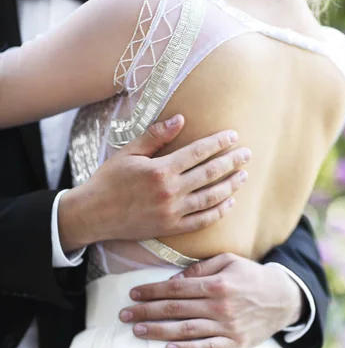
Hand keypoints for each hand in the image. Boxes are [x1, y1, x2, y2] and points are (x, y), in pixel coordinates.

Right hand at [59, 115, 249, 251]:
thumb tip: (181, 120)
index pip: (198, 152)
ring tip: (243, 176)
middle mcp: (170, 192)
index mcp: (161, 170)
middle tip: (247, 154)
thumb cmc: (108, 180)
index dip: (218, 143)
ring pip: (210, 198)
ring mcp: (172, 212)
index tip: (233, 137)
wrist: (93, 214)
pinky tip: (229, 203)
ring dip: (230, 186)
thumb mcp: (128, 153)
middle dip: (232, 162)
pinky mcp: (171, 228)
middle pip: (210, 174)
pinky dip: (218, 212)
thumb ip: (156, 136)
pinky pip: (201, 221)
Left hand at [120, 253, 304, 347]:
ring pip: (186, 330)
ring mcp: (228, 327)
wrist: (283, 298)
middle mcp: (221, 306)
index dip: (152, 291)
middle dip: (146, 312)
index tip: (132, 294)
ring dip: (158, 331)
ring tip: (137, 331)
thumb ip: (200, 269)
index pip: (176, 288)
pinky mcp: (235, 343)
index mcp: (218, 283)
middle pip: (175, 309)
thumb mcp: (230, 261)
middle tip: (124, 315)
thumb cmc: (251, 276)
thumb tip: (174, 279)